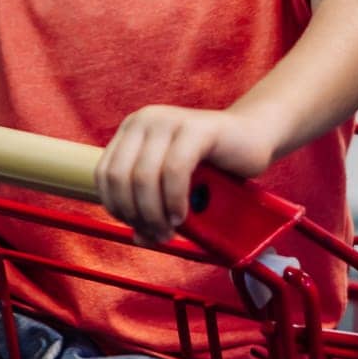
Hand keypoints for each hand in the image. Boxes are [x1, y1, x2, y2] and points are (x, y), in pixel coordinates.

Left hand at [95, 105, 276, 245]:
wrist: (252, 138)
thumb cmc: (212, 167)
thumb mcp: (175, 189)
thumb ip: (154, 208)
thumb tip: (139, 238)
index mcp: (132, 131)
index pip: (104, 175)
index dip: (117, 209)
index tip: (140, 228)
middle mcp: (145, 121)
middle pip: (120, 178)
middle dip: (137, 215)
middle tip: (159, 234)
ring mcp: (169, 120)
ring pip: (144, 177)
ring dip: (155, 213)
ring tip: (171, 228)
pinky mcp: (195, 128)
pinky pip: (174, 170)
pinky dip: (174, 200)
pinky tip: (182, 214)